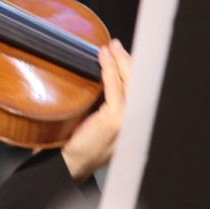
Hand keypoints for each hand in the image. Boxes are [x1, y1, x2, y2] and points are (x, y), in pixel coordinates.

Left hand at [61, 39, 129, 181]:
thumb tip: (102, 75)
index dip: (132, 67)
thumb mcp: (98, 119)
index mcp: (132, 120)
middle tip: (115, 45)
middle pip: (138, 82)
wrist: (71, 163)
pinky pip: (115, 89)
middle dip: (128, 59)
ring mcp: (128, 120)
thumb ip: (107, 101)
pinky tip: (104, 59)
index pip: (138, 87)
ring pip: (129, 82)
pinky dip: (110, 70)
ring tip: (110, 48)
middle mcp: (135, 120)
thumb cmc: (81, 142)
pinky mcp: (116, 119)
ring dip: (119, 61)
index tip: (122, 52)